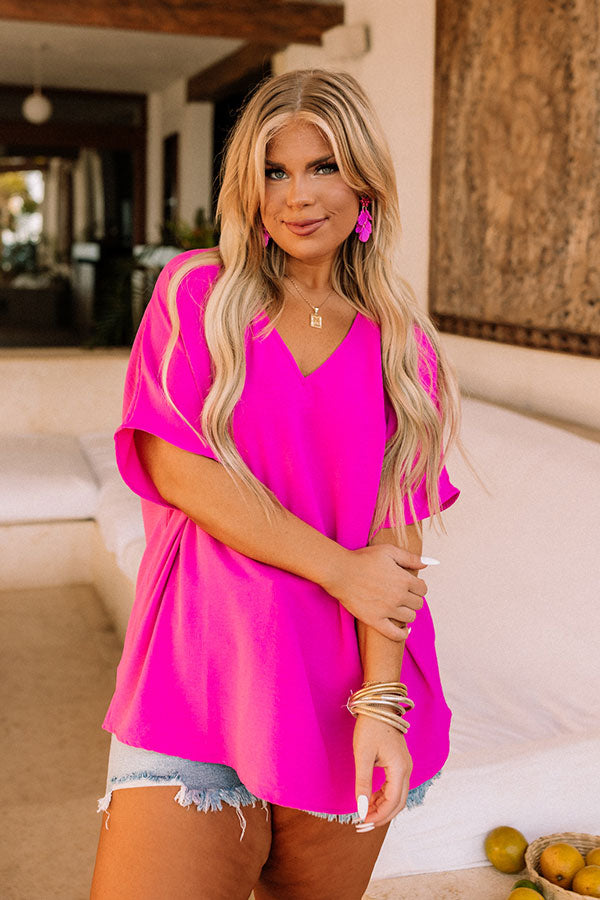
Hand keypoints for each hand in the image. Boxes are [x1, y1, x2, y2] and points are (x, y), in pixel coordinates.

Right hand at [322, 543, 427, 640]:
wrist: (340, 571)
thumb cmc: (363, 559)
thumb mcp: (388, 551)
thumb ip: (410, 558)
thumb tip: (428, 562)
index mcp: (404, 579)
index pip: (423, 589)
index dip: (418, 587)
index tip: (410, 586)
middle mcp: (399, 596)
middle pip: (418, 604)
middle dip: (413, 599)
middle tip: (403, 596)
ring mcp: (387, 610)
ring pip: (410, 617)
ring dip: (407, 613)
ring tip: (399, 608)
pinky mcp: (375, 620)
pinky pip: (395, 634)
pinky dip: (403, 634)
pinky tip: (404, 630)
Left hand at [353, 713, 412, 827]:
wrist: (378, 704)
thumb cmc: (370, 727)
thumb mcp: (363, 756)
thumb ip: (363, 784)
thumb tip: (361, 809)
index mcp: (400, 769)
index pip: (392, 803)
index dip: (377, 816)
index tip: (361, 822)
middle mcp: (407, 769)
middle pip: (398, 803)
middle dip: (382, 816)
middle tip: (363, 824)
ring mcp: (405, 765)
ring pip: (398, 795)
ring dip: (383, 807)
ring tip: (364, 813)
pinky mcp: (400, 762)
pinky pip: (395, 786)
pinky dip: (384, 796)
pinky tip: (370, 798)